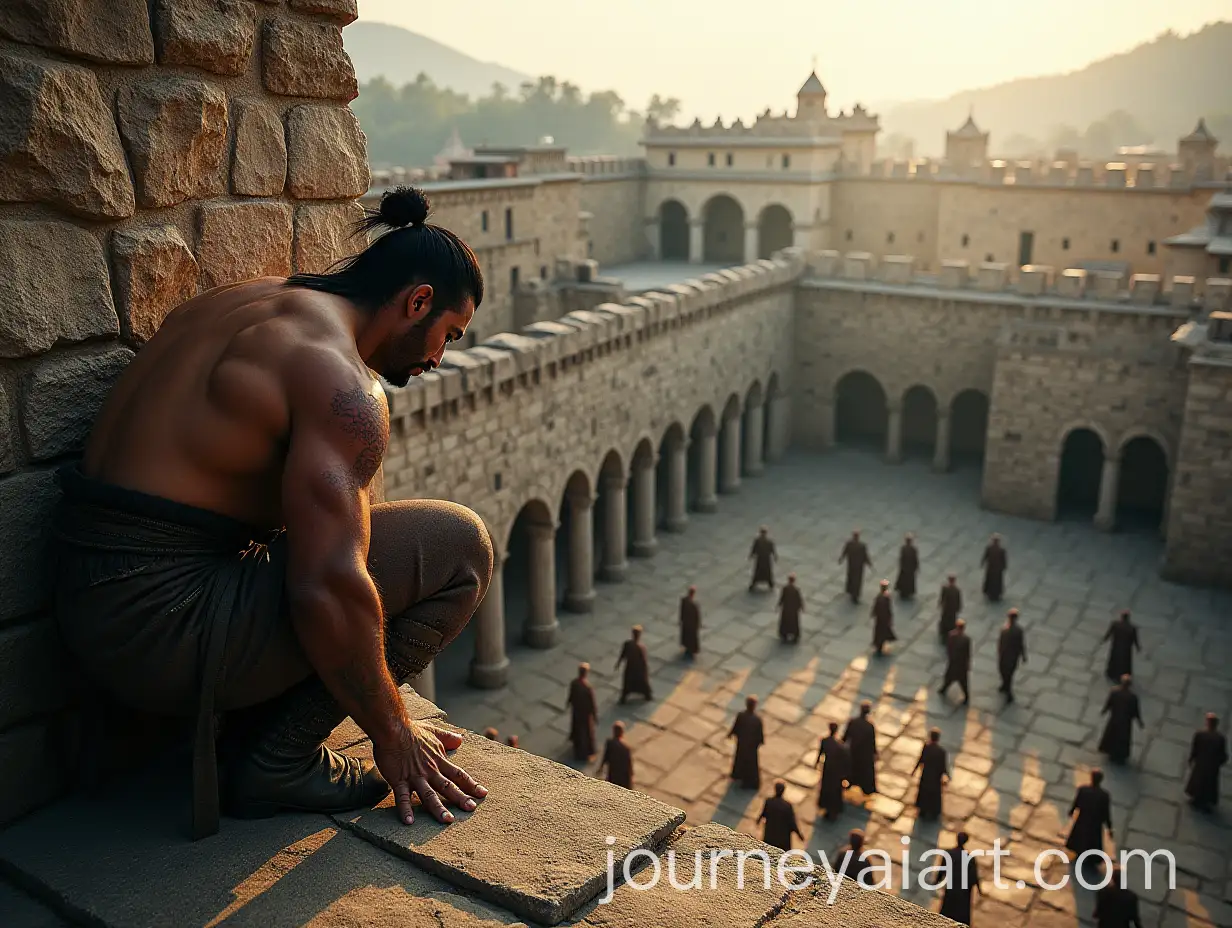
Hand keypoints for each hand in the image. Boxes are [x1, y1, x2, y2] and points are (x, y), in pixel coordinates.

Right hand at [372, 719, 487, 825]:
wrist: (393, 729)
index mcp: (438, 761)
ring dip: (438, 808)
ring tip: (447, 821)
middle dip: (460, 798)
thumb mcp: (435, 732)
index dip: (471, 784)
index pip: (458, 775)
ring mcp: (415, 777)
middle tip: (471, 809)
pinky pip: (403, 797)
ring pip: (429, 795)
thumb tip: (461, 739)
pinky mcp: (399, 780)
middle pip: (448, 787)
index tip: (483, 794)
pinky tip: (409, 822)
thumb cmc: (412, 730)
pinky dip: (406, 809)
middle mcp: (430, 771)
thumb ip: (448, 738)